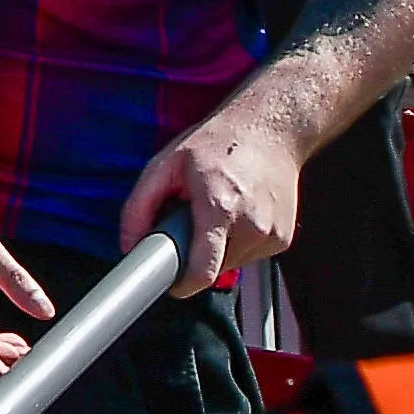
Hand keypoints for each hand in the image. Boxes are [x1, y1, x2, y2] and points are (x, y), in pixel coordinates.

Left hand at [123, 92, 312, 285]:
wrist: (270, 130)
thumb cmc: (217, 142)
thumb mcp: (165, 164)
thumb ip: (140, 206)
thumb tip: (128, 244)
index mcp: (220, 208)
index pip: (203, 272)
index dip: (181, 283)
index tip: (169, 283)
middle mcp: (252, 227)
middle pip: (213, 268)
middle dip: (195, 253)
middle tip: (189, 221)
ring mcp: (273, 235)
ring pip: (232, 264)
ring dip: (216, 247)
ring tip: (214, 210)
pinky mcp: (284, 239)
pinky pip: (249, 255)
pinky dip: (236, 241)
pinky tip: (236, 212)